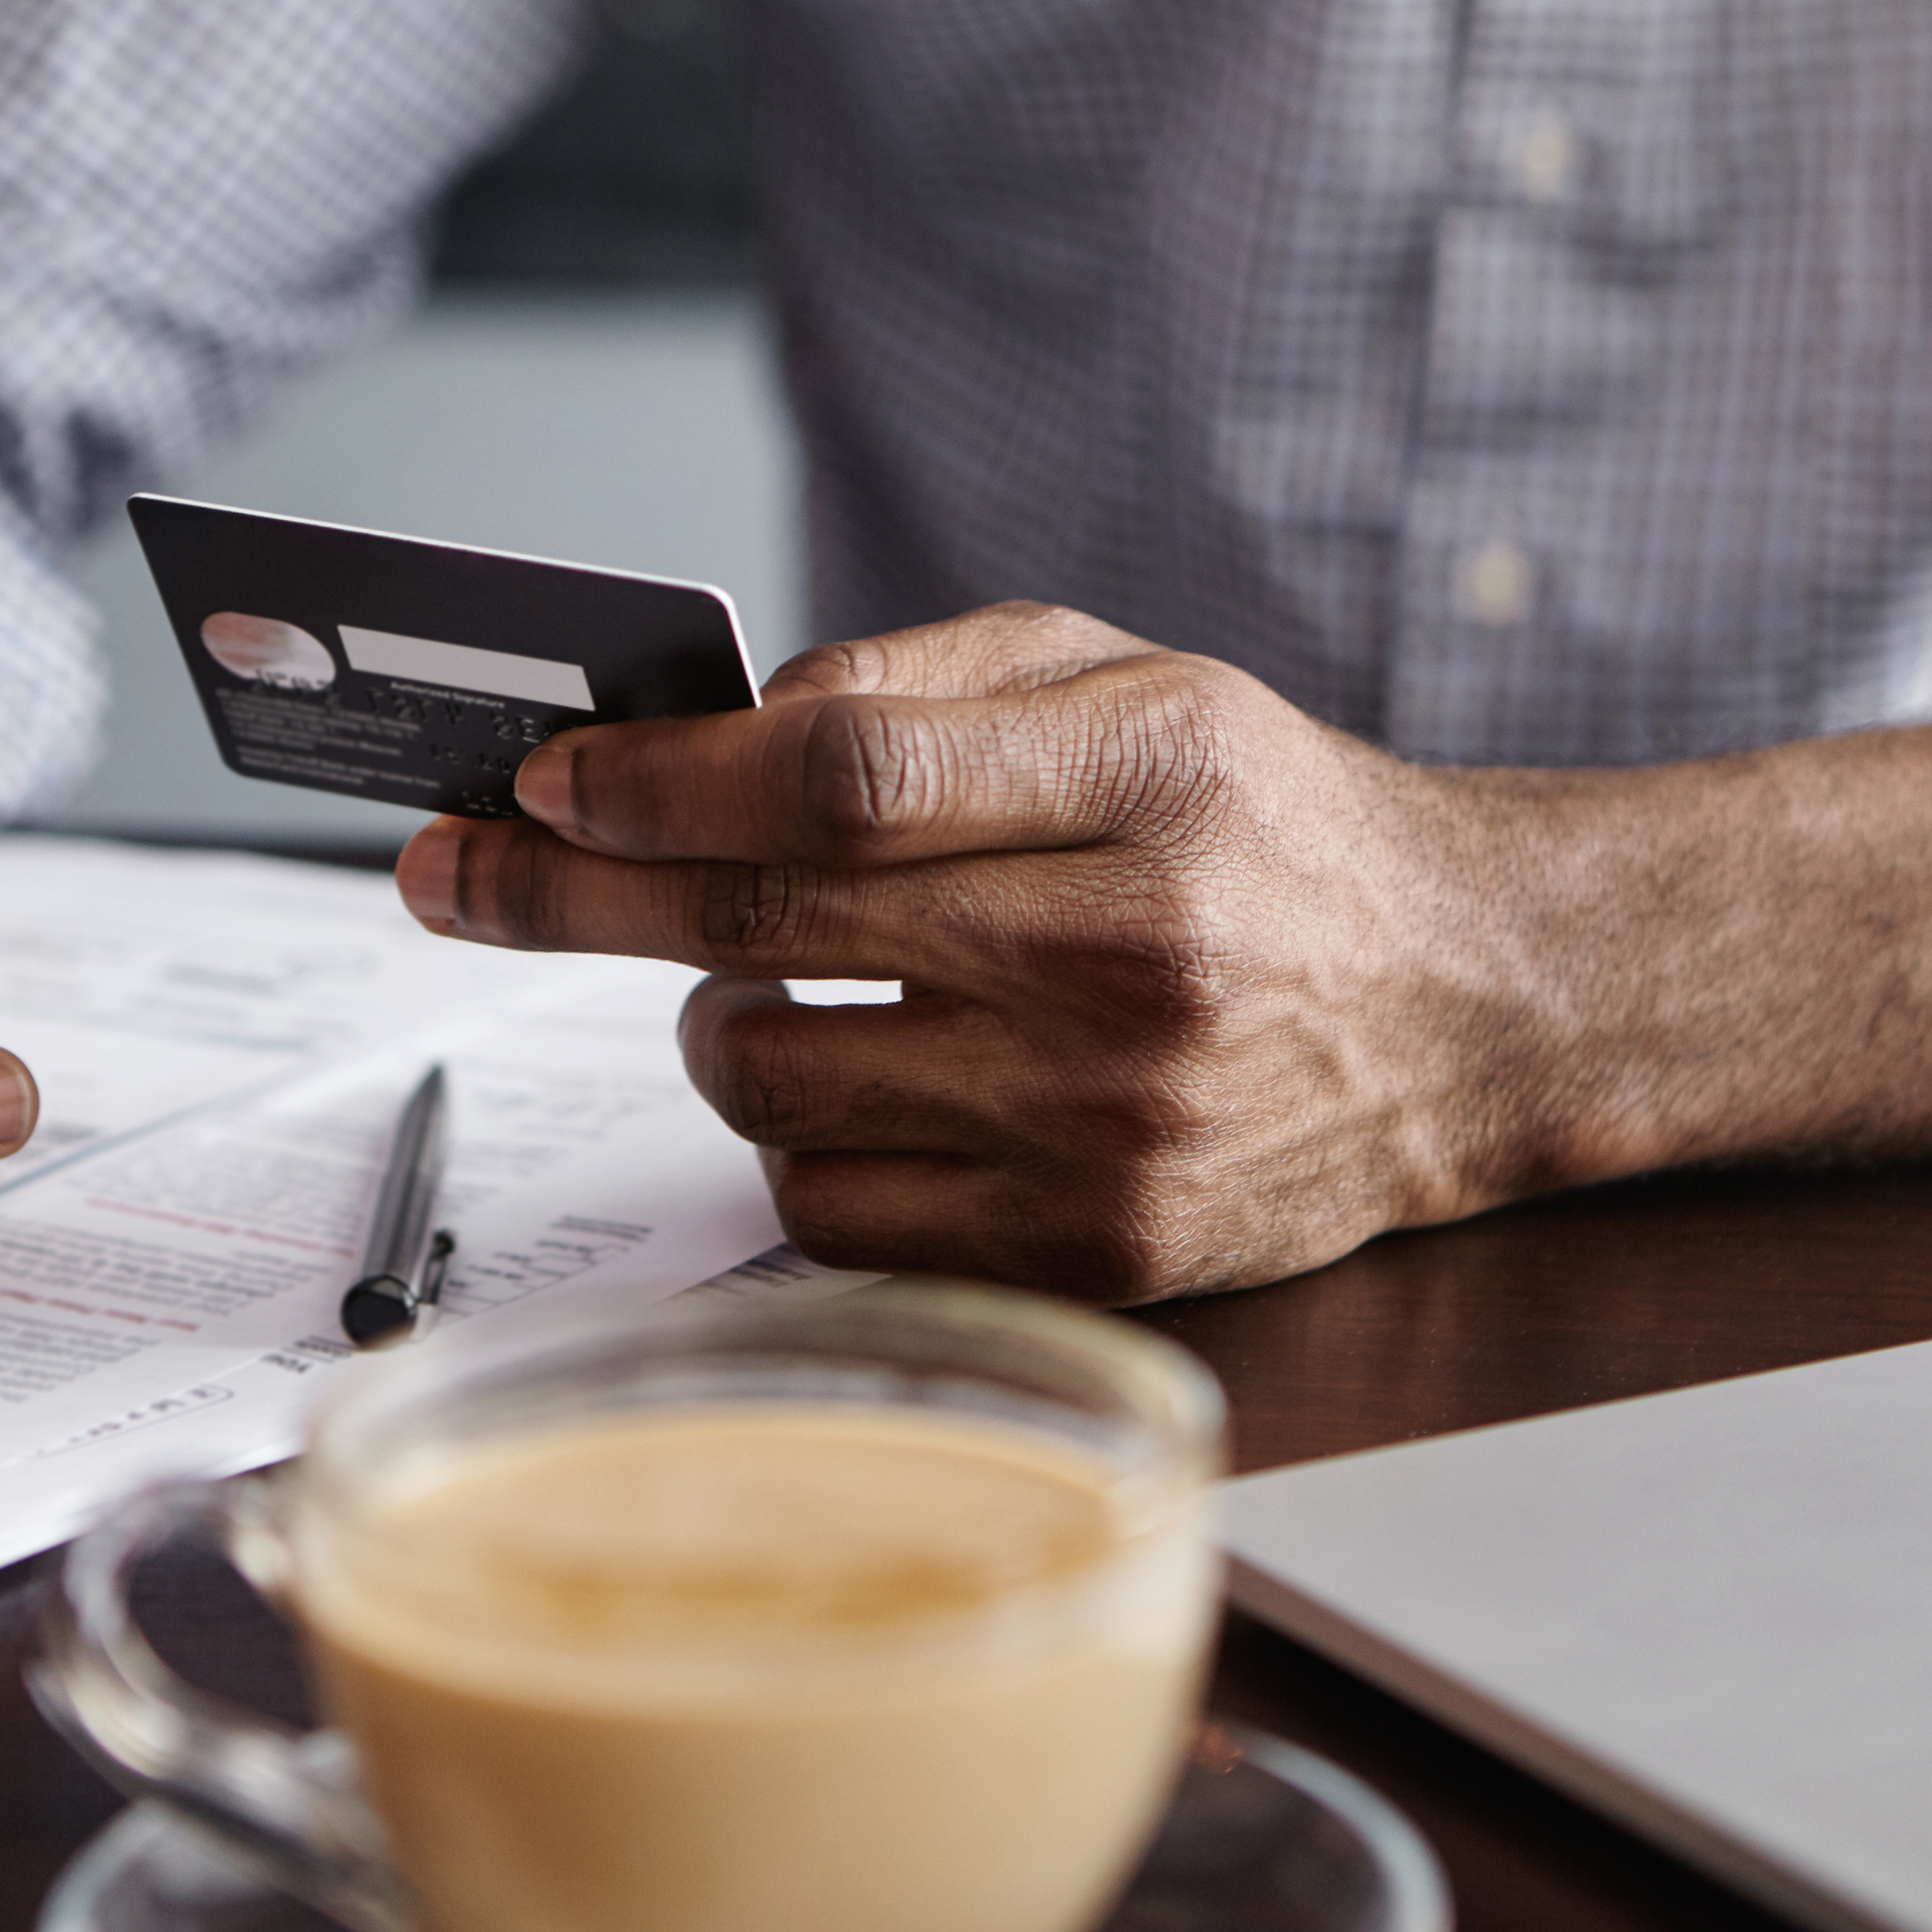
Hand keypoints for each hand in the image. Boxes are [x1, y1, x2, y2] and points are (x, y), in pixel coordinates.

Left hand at [392, 603, 1560, 1302]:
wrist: (1468, 1005)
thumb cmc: (1265, 824)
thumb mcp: (1133, 679)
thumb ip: (923, 681)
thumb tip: (704, 734)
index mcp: (1152, 777)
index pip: (842, 775)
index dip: (661, 784)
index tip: (543, 784)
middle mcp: (1135, 958)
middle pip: (772, 930)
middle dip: (574, 896)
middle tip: (463, 873)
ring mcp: (1115, 1125)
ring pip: (779, 1087)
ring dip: (710, 1024)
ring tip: (753, 981)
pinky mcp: (1102, 1251)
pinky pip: (839, 1214)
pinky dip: (795, 1145)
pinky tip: (852, 1081)